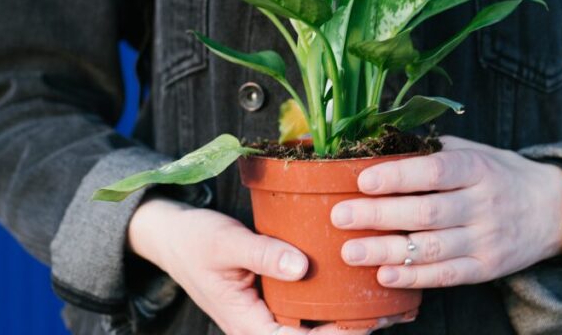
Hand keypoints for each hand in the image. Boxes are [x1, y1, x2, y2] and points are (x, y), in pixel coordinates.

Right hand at [128, 197, 400, 334]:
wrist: (172, 236)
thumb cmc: (196, 239)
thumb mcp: (226, 242)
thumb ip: (263, 254)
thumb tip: (301, 267)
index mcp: (246, 323)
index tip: (364, 325)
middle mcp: (259, 327)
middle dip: (347, 332)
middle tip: (388, 314)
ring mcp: (266, 317)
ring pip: (310, 329)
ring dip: (343, 322)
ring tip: (385, 308)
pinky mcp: (272, 303)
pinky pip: (305, 312)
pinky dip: (331, 306)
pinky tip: (356, 291)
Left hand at [331, 135, 561, 288]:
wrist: (553, 210)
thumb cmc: (500, 175)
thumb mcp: (476, 151)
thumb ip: (433, 151)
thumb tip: (379, 145)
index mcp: (477, 168)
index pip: (434, 172)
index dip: (397, 176)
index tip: (362, 179)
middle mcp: (483, 204)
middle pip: (426, 213)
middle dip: (378, 216)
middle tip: (340, 216)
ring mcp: (486, 239)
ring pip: (431, 248)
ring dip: (387, 251)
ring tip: (351, 251)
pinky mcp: (486, 268)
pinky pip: (447, 276)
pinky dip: (414, 277)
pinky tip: (384, 275)